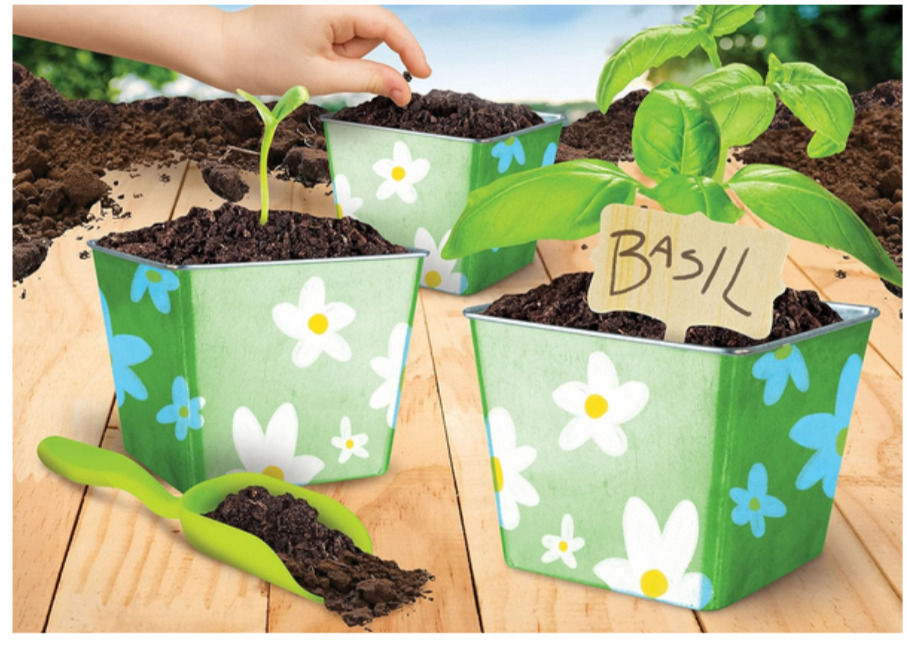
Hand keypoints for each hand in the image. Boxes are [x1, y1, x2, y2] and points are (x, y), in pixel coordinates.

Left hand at [218, 5, 430, 105]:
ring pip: (359, 36)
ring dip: (346, 58)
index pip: (386, 23)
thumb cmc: (265, 62)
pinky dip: (337, 54)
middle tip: (330, 74)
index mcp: (330, 6)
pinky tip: (309, 58)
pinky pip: (343, 36)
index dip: (409, 49)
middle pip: (373, 30)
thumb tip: (404, 89)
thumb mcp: (322, 78)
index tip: (424, 75)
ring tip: (310, 63)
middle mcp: (330, 0)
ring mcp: (324, 5)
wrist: (225, 51)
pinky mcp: (318, 13)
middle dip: (362, 58)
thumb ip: (369, 80)